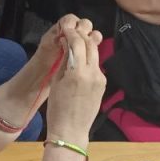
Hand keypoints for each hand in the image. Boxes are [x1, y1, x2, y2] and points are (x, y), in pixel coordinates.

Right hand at [45, 16, 106, 145]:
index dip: (71, 33)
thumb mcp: (56, 82)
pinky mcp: (103, 84)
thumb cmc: (57, 108)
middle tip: (71, 33)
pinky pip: (96, 66)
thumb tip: (67, 44)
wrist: (71, 130)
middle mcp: (92, 73)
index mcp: (77, 73)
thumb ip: (65, 61)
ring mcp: (100, 79)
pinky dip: (89, 59)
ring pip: (95, 54)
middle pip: (90, 45)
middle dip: (81, 36)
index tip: (65, 29)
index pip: (77, 43)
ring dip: (86, 46)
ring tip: (76, 44)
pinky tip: (81, 61)